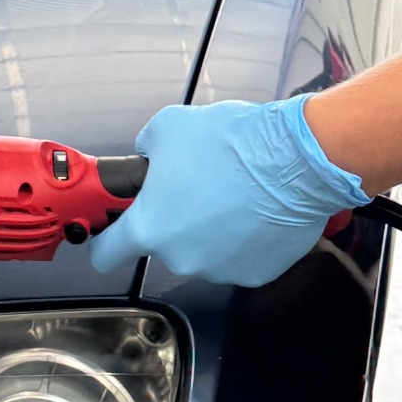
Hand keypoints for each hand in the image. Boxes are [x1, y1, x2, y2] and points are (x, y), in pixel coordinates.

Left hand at [84, 97, 364, 287]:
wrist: (295, 160)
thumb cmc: (232, 143)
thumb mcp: (168, 128)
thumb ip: (146, 150)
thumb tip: (149, 157)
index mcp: (150, 228)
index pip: (107, 255)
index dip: (105, 242)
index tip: (111, 234)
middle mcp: (181, 258)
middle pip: (164, 246)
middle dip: (175, 220)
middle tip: (196, 188)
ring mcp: (220, 270)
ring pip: (203, 251)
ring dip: (210, 230)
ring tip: (232, 194)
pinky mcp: (255, 274)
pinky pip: (238, 256)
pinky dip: (243, 239)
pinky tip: (254, 211)